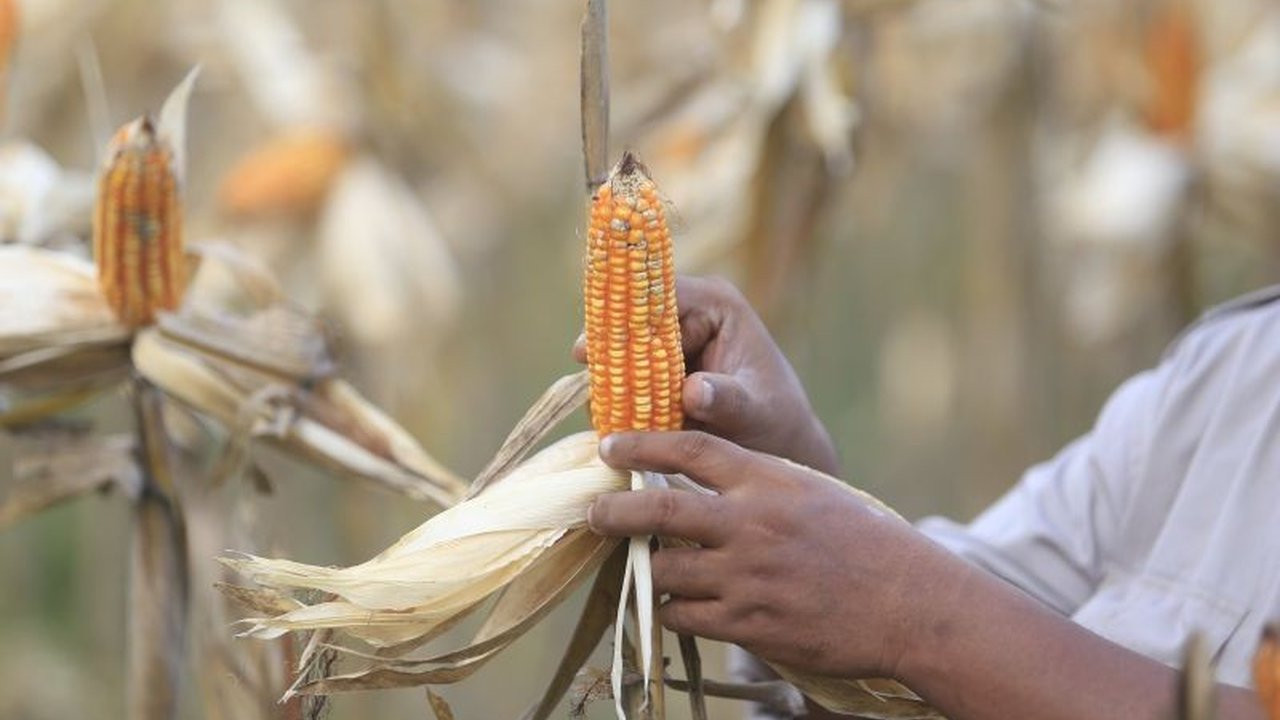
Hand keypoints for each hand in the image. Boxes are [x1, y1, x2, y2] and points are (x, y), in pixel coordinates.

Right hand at [575, 276, 839, 475]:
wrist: (777, 446)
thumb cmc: (775, 422)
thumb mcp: (755, 413)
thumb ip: (727, 399)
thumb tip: (694, 390)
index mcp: (715, 305)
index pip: (658, 292)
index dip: (620, 314)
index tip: (589, 348)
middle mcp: (687, 314)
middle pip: (631, 319)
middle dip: (607, 350)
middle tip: (584, 382)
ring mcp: (668, 341)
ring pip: (622, 349)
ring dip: (609, 378)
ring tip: (601, 410)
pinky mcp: (656, 367)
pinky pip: (624, 376)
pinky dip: (616, 397)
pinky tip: (611, 420)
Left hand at [588, 430, 953, 679]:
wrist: (908, 602)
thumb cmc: (862, 541)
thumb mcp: (810, 492)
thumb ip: (754, 484)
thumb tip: (693, 481)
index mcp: (768, 480)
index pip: (690, 449)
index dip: (641, 443)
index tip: (609, 445)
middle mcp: (751, 524)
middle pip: (659, 511)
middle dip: (614, 511)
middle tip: (593, 511)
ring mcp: (747, 577)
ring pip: (663, 570)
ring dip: (643, 568)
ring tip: (634, 563)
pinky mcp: (749, 624)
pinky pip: (683, 617)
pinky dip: (669, 609)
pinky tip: (670, 604)